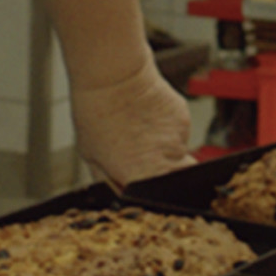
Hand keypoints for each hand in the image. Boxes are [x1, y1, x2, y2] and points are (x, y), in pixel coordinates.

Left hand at [68, 60, 195, 190]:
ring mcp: (179, 140)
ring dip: (164, 151)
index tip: (144, 192)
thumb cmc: (96, 111)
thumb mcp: (91, 155)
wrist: (113, 74)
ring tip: (141, 134)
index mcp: (140, 175)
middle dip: (167, 179)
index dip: (153, 199)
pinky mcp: (184, 119)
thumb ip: (110, 180)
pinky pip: (180, 133)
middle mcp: (165, 162)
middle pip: (178, 182)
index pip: (159, 201)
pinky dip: (167, 131)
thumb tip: (120, 194)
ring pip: (178, 155)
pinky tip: (148, 119)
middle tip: (144, 163)